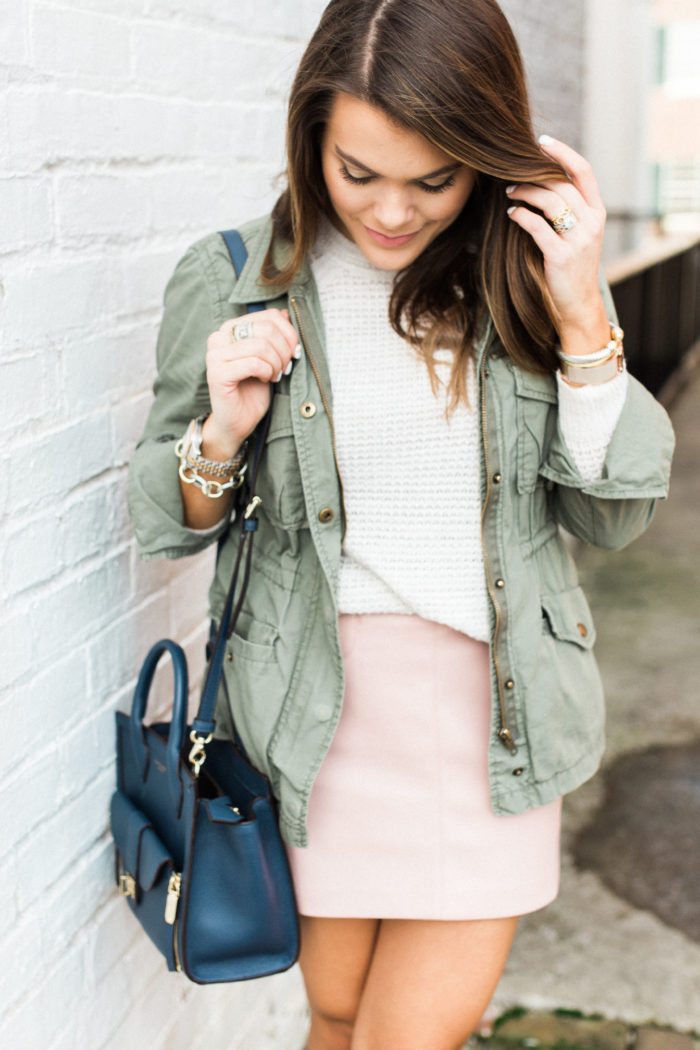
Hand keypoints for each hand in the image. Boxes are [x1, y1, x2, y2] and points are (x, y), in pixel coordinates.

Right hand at [203, 308, 299, 458]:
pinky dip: (266, 372)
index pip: (268, 316)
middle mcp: (219, 337)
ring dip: (276, 363)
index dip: (289, 333)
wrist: (238, 420)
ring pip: (261, 346)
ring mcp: (215, 355)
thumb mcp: (270, 357)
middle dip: (284, 350)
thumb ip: (274, 334)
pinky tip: (266, 380)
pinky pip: (253, 363)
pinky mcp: (217, 373)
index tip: (294, 352)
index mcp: (230, 327)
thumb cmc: (253, 388)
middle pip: (266, 329)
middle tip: (285, 367)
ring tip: (275, 375)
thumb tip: (284, 313)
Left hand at [505, 136, 609, 355]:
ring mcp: (579, 240)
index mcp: (598, 212)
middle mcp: (592, 222)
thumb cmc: (573, 267)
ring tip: (510, 194)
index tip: (542, 141)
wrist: (579, 304)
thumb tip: (540, 180)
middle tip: (512, 178)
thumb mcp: (579, 235)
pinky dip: (521, 216)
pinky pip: (537, 226)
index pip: (584, 171)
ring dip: (525, 193)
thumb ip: (569, 210)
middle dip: (534, 176)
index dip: (563, 153)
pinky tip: (512, 214)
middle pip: (562, 184)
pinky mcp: (561, 256)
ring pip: (549, 201)